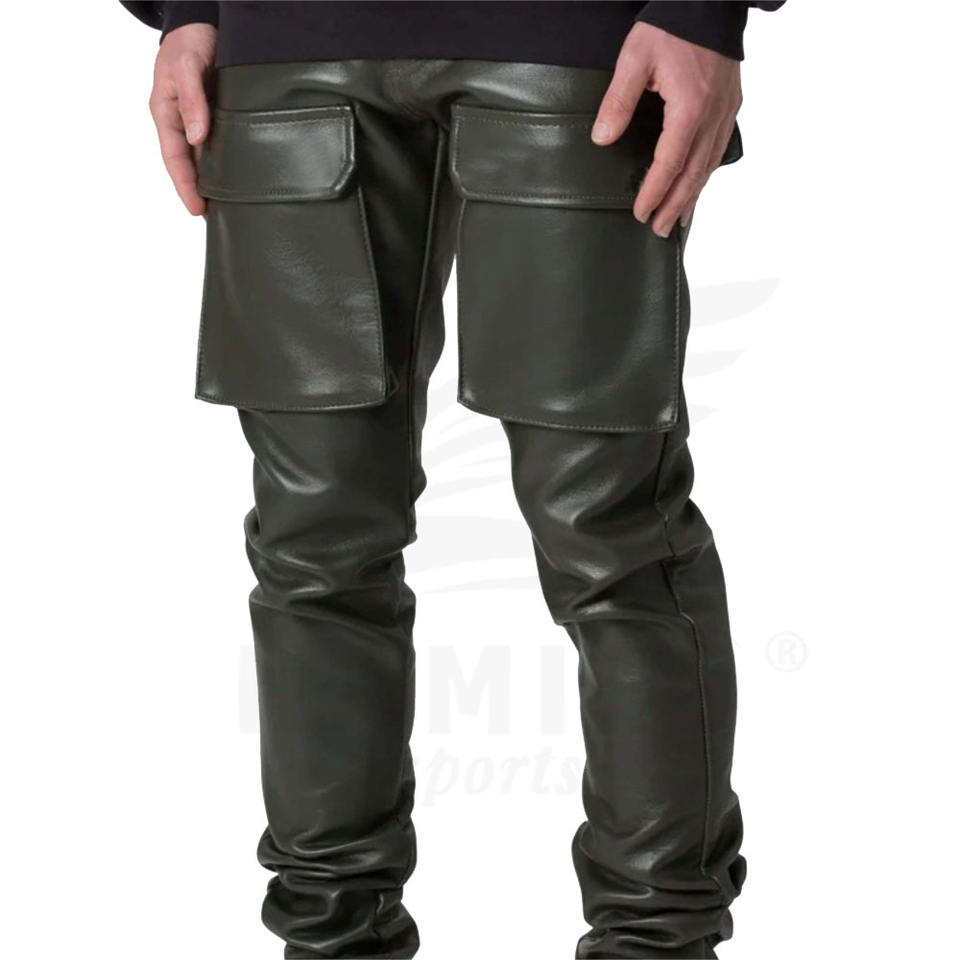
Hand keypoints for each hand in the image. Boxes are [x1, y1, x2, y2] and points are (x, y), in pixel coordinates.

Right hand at [149, 23, 216, 214]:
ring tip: (234, 208)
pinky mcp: (220, 118)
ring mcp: (202, 122)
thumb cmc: (189, 41)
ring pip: (208, 159)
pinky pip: (225, 146)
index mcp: (167, 115)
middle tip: (220, 220)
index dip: (185, 187)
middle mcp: (184, 123)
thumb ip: (192, 99)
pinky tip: (244, 179)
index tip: (198, 211)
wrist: (203, 22)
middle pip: (192, 166)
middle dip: (203, 193)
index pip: (175, 160)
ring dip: (219, 182)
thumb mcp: (186, 66)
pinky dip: (232, 164)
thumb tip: (196, 136)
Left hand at [592, 22, 741, 235]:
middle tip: (660, 231)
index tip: (641, 214)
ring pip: (709, 164)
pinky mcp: (731, 104)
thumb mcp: (636, 56)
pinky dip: (707, 173)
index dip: (654, 192)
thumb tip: (602, 138)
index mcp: (689, 108)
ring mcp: (726, 111)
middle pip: (693, 173)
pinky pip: (719, 148)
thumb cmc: (672, 22)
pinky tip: (698, 185)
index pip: (669, 163)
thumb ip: (618, 100)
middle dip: (675, 205)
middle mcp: (712, 115)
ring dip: (693, 195)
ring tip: (679, 219)